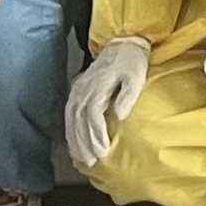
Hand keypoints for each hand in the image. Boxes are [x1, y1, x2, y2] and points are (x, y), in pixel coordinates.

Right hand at [65, 38, 150, 166]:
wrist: (121, 43)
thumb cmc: (131, 61)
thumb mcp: (136, 76)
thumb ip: (128, 95)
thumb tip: (119, 116)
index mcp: (97, 87)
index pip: (92, 115)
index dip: (96, 134)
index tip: (102, 151)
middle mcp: (82, 91)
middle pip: (79, 121)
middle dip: (84, 143)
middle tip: (91, 162)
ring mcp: (77, 91)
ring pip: (71, 120)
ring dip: (76, 141)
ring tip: (82, 159)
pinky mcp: (76, 92)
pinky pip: (69, 115)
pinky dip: (70, 131)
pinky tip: (74, 144)